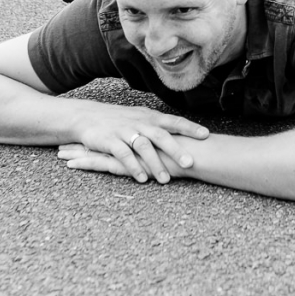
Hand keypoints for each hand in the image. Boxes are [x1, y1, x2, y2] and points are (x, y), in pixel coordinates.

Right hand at [61, 102, 208, 184]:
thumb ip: (159, 126)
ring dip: (155, 163)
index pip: (173, 120)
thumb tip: (185, 133)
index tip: (206, 135)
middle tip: (190, 163)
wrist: (88, 116)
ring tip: (166, 180)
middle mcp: (139, 122)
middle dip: (176, 149)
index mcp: (150, 117)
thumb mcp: (141, 117)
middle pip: (161, 135)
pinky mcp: (110, 141)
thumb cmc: (120, 120)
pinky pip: (123, 154)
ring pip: (143, 146)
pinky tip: (142, 178)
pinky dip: (133, 167)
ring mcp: (124, 130)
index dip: (190, 127)